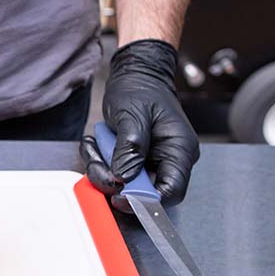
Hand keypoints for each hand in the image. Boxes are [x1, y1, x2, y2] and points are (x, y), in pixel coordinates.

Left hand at [80, 39, 198, 206]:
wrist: (135, 74)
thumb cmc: (141, 89)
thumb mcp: (133, 115)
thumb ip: (130, 148)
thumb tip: (123, 177)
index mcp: (179, 150)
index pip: (171, 192)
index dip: (145, 201)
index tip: (119, 196)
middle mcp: (168, 160)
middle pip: (144, 192)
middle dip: (115, 182)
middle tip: (98, 165)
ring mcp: (151, 162)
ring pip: (125, 184)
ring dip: (103, 169)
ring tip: (95, 146)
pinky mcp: (134, 160)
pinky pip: (115, 172)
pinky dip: (100, 162)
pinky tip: (95, 145)